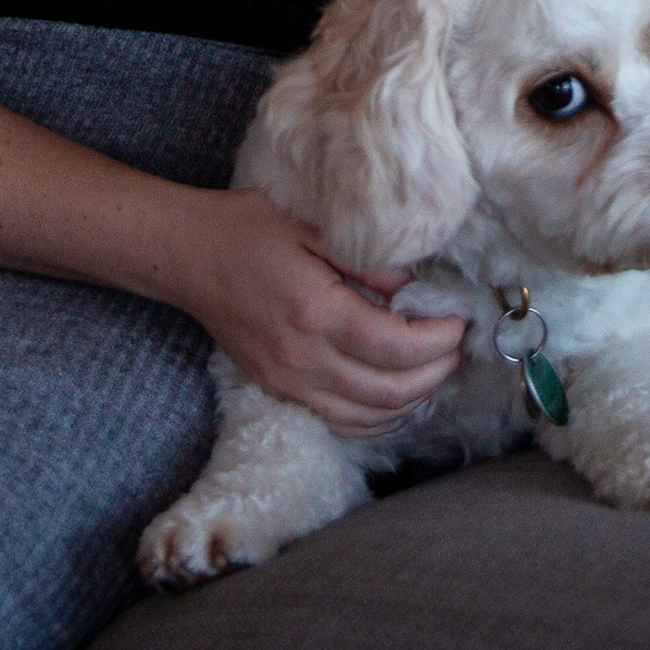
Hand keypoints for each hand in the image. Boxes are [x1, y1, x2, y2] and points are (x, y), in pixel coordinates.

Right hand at [160, 188, 465, 438]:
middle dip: (436, 373)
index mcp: (315, 312)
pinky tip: (398, 397)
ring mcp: (287, 382)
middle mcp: (301, 358)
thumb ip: (369, 258)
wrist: (188, 257)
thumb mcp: (313, 226)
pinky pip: (339, 423)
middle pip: (388, 391)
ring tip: (437, 371)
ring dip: (412, 401)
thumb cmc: (248, 229)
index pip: (396, 347)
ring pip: (367, 417)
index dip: (439, 341)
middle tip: (458, 347)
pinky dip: (377, 419)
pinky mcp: (278, 391)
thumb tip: (414, 288)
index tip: (460, 321)